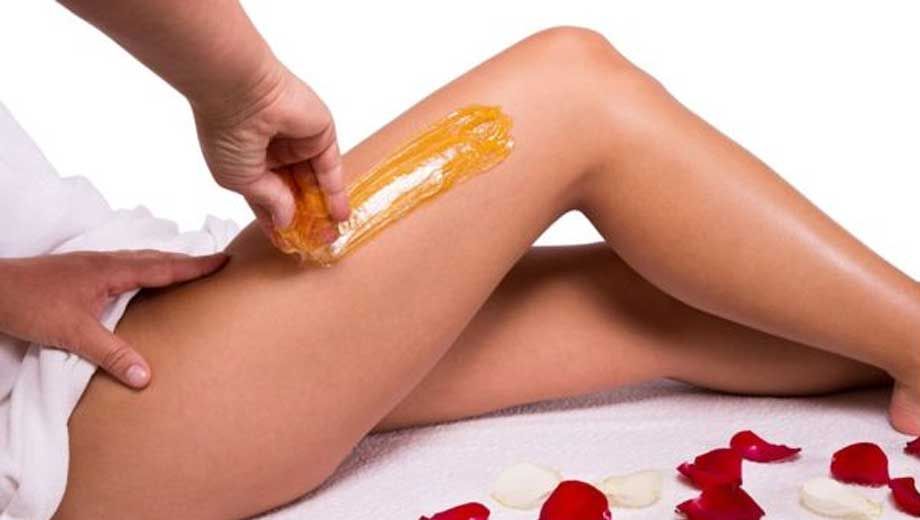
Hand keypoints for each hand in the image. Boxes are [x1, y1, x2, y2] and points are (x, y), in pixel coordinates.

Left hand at [0, 250, 227, 388]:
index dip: (196, 265)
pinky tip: (141, 281)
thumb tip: (146, 376)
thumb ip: (112, 354)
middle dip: (188, 260)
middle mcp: (106, 262)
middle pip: (157, 258)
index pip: (164, 267)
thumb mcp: (73, 334)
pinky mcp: (82, 272)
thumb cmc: (29, 304)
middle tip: (216, 262)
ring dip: (166, 263)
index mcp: (112, 270)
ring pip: (140, 260)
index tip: (224, 260)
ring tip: (187, 270)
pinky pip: (125, 266)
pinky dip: (145, 269)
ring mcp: (92, 264)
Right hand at [192, 63, 349, 236]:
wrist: (241, 92)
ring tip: (329, 237)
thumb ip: (269, 201)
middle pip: (295, 193)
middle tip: (315, 244)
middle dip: (304, 219)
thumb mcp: (241, 180)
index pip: (267, 198)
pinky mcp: (321, 135)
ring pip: (314, 184)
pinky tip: (340, 216)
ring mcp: (298, 143)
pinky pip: (331, 170)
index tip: (287, 245)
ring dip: (322, 210)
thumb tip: (286, 222)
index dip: (277, 221)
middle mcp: (273, 153)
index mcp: (248, 162)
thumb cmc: (227, 134)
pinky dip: (336, 193)